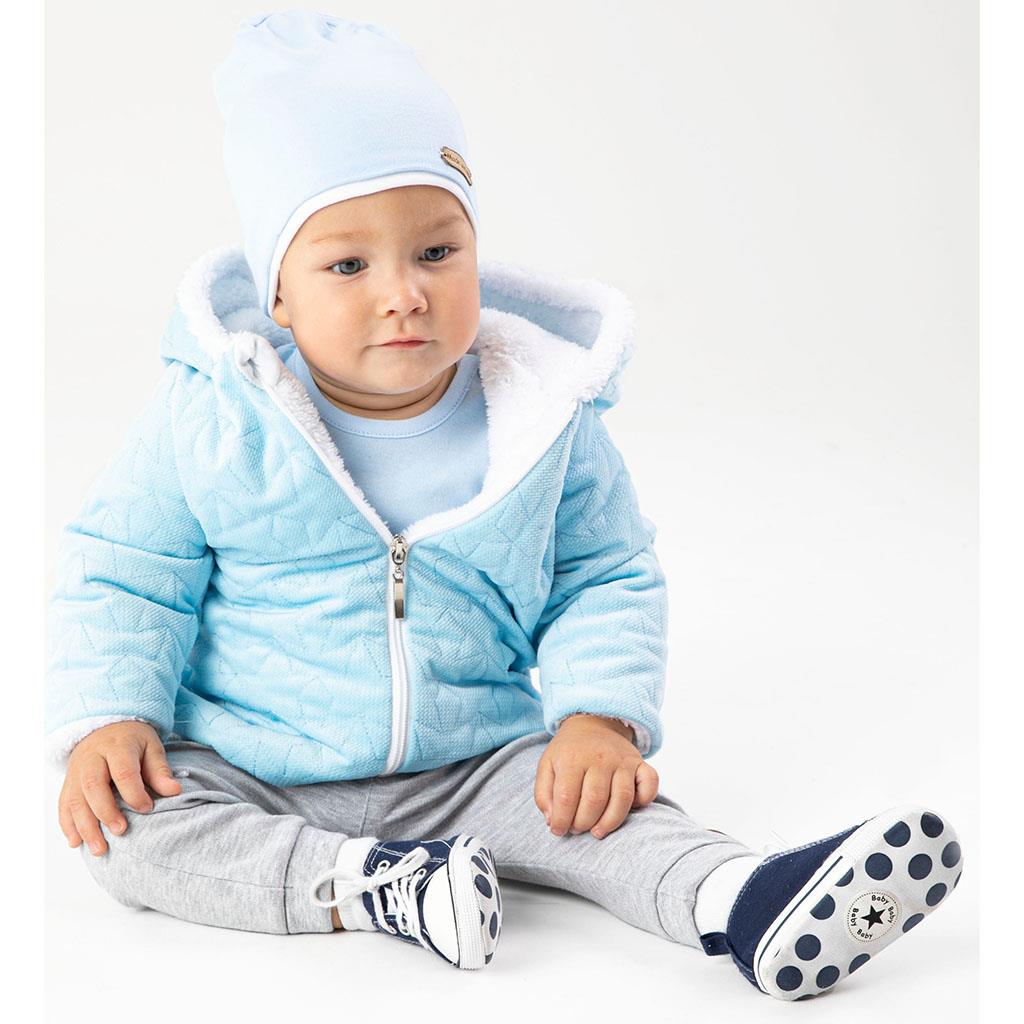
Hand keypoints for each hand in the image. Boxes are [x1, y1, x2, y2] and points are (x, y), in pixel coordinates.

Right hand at [58, 720, 181, 856]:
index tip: (148, 809)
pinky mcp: (67, 782)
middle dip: (106, 812)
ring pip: (74, 799)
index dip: (134, 793)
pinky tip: (76, 843)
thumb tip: (174, 791)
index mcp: (116, 746)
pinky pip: (63, 805)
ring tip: (99, 849)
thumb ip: (160, 770)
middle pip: (93, 786)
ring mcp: (75, 770)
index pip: (123, 772)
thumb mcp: (151, 747)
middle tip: (121, 832)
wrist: (106, 726)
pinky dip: (68, 825)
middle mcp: (91, 758)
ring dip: (85, 827)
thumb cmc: (133, 740)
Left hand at [533, 713, 658, 839]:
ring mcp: (623, 760)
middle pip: (595, 801)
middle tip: (577, 829)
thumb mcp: (547, 765)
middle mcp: (600, 758)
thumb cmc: (569, 751)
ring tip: (597, 831)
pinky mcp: (640, 763)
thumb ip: (543, 794)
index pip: (566, 797)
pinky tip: (630, 809)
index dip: (561, 821)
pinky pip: (650, 784)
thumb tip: (552, 820)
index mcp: (572, 758)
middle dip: (584, 823)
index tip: (558, 830)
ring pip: (623, 798)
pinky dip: (645, 800)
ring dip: (610, 822)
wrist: (594, 722)